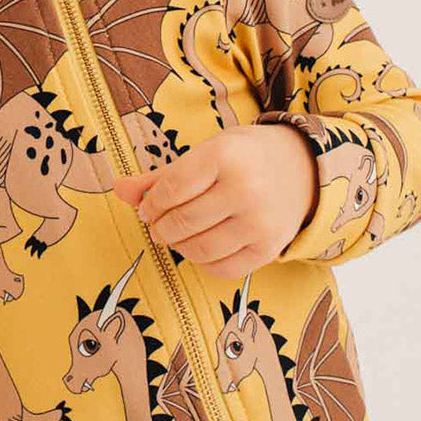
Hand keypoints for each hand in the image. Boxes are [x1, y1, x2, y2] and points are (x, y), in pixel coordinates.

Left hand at [113, 123, 317, 279]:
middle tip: (159, 224)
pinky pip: (222, 268)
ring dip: (178, 246)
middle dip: (161, 227)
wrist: (302, 168)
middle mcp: (244, 190)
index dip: (151, 204)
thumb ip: (160, 176)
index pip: (171, 190)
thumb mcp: (205, 153)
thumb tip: (117, 189)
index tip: (148, 208)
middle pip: (182, 222)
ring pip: (198, 249)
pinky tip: (202, 245)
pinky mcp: (268, 249)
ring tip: (178, 234)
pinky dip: (203, 262)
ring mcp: (259, 222)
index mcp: (224, 157)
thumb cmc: (244, 156)